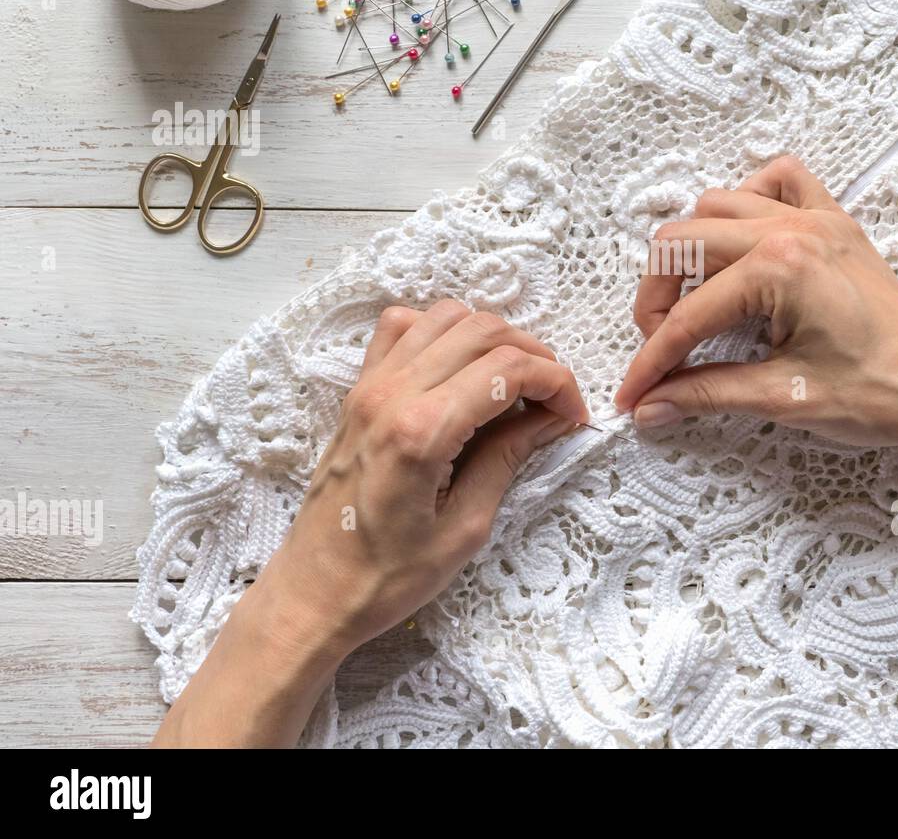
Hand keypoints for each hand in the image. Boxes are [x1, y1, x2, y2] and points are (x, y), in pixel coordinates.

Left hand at [155, 301, 586, 745]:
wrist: (312, 592)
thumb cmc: (386, 577)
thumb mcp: (465, 529)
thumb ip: (507, 459)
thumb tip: (551, 418)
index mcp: (421, 432)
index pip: (507, 369)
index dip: (555, 382)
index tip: (574, 414)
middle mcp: (391, 394)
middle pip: (482, 331)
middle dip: (533, 355)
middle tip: (554, 398)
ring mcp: (369, 386)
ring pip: (446, 316)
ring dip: (493, 337)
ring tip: (514, 380)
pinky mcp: (357, 391)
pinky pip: (402, 327)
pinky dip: (441, 331)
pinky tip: (459, 367)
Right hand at [614, 156, 897, 446]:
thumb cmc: (882, 395)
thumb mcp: (785, 398)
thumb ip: (707, 394)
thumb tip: (651, 407)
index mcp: (780, 269)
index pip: (688, 316)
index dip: (653, 362)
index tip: (634, 397)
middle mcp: (792, 229)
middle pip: (682, 243)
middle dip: (658, 301)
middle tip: (661, 353)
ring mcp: (815, 218)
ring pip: (717, 206)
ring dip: (692, 254)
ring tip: (695, 307)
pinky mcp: (834, 223)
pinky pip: (778, 181)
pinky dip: (748, 203)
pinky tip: (743, 248)